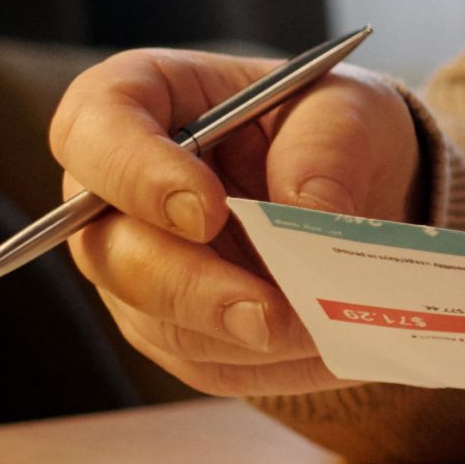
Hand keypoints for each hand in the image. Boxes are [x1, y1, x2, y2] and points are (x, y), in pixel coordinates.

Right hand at [49, 48, 425, 399]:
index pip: (95, 129)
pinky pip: (200, 359)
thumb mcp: (352, 109)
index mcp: (141, 102)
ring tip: (319, 331)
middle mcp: (114, 192)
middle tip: (267, 311)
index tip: (205, 210)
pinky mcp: (172, 327)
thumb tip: (309, 208)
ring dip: (237, 334)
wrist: (369, 193)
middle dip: (190, 287)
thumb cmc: (337, 129)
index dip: (134, 173)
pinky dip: (263, 361)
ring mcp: (135, 267)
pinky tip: (321, 347)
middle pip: (108, 249)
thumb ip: (329, 146)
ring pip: (154, 319)